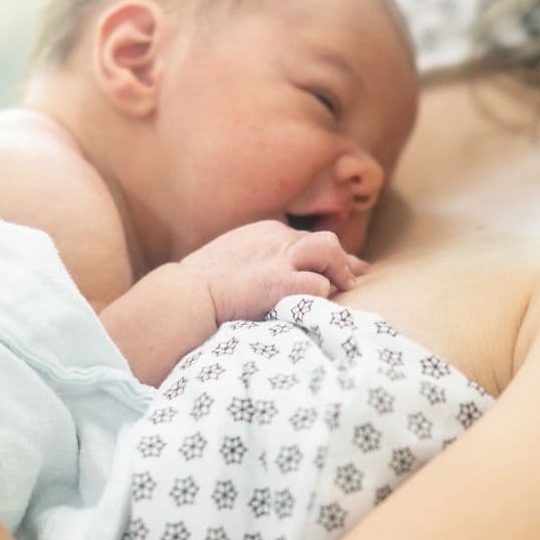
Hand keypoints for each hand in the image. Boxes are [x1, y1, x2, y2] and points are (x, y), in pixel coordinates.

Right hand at [179, 220, 370, 323]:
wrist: (183, 296)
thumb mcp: (231, 263)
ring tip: (344, 289)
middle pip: (326, 241)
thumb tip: (269, 280)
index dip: (329, 257)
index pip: (308, 240)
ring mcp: (278, 258)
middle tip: (355, 279)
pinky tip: (318, 306)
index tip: (345, 269)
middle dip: (343, 262)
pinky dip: (321, 294)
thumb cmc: (199, 289)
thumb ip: (255, 263)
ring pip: (329, 249)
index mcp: (265, 232)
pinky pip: (318, 283)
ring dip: (339, 270)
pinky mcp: (278, 281)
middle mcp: (275, 238)